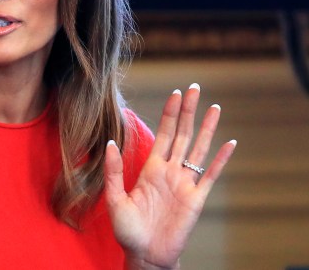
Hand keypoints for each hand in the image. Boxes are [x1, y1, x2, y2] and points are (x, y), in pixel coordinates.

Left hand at [104, 84, 236, 269]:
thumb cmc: (128, 229)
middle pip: (181, 134)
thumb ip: (114, 170)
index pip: (163, 134)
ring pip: (198, 149)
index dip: (169, 113)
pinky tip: (230, 143)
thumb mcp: (114, 198)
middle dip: (187, 111)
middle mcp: (170, 171)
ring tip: (214, 107)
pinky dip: (220, 159)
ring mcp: (185, 184)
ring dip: (206, 128)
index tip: (175, 93)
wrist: (145, 255)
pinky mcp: (196, 199)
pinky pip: (210, 175)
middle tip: (194, 87)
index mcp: (151, 168)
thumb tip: (109, 142)